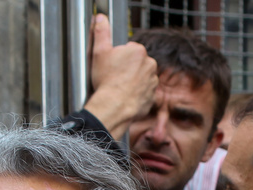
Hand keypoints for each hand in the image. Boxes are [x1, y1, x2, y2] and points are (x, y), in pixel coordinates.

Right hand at [82, 14, 157, 139]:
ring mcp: (153, 82)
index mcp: (139, 51)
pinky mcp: (152, 97)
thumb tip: (100, 18)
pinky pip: (144, 93)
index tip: (112, 64)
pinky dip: (137, 94)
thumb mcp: (99, 52)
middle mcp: (150, 65)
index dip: (119, 57)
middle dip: (128, 68)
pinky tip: (126, 96)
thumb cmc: (107, 80)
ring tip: (120, 87)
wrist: (114, 106)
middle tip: (115, 76)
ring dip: (133, 81)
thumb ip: (101, 32)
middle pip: (137, 63)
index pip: (130, 49)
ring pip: (142, 78)